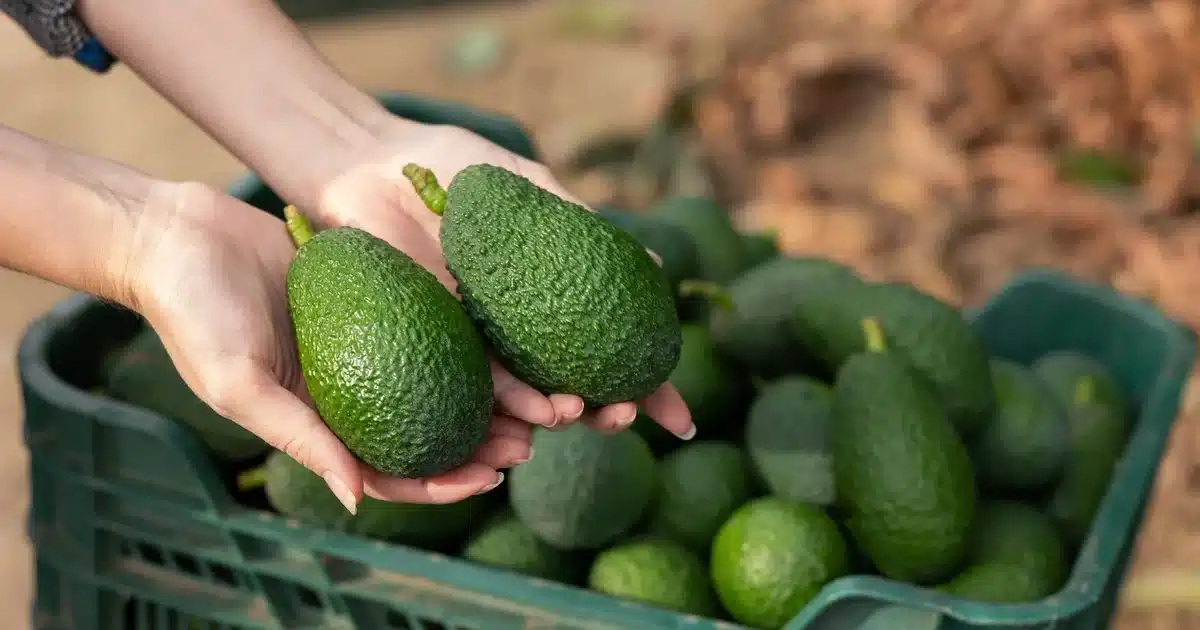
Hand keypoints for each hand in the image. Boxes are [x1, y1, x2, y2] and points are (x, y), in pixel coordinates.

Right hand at [125, 182, 526, 510]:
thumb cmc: (194, 315)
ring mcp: (362, 340)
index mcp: (318, 421)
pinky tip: (506, 337)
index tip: (488, 480)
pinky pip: (428, 317)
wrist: (176, 233)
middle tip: (530, 441)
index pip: (389, 470)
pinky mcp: (373, 292)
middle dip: (479, 442)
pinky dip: (465, 334)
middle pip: (427, 427)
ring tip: (535, 398)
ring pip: (438, 377)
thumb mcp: (240, 385)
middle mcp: (347, 386)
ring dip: (485, 394)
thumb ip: (300, 438)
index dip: (438, 483)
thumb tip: (355, 498)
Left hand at [311, 119, 694, 440]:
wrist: (366, 163)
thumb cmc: (448, 166)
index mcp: (546, 297)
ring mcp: (475, 341)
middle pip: (575, 386)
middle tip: (629, 417)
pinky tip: (536, 415)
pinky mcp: (432, 340)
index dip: (646, 389)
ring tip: (586, 416)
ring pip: (526, 396)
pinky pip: (475, 380)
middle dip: (607, 412)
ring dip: (561, 416)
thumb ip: (579, 226)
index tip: (678, 418)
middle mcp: (515, 329)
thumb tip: (657, 265)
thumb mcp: (525, 189)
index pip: (609, 351)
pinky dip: (509, 402)